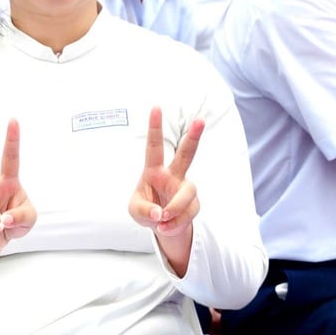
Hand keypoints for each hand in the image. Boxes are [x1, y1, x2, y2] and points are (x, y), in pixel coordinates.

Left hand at [129, 108, 202, 273]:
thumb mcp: (135, 211)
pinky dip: (173, 224)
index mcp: (154, 170)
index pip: (154, 146)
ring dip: (174, 209)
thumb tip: (160, 213)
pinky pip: (187, 214)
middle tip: (200, 120)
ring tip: (162, 219)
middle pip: (186, 154)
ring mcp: (185, 189)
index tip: (156, 107)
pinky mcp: (194, 205)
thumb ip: (143, 210)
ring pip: (187, 193)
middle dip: (193, 137)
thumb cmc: (146, 210)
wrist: (162, 226)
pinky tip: (164, 227)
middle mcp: (173, 175)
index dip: (155, 127)